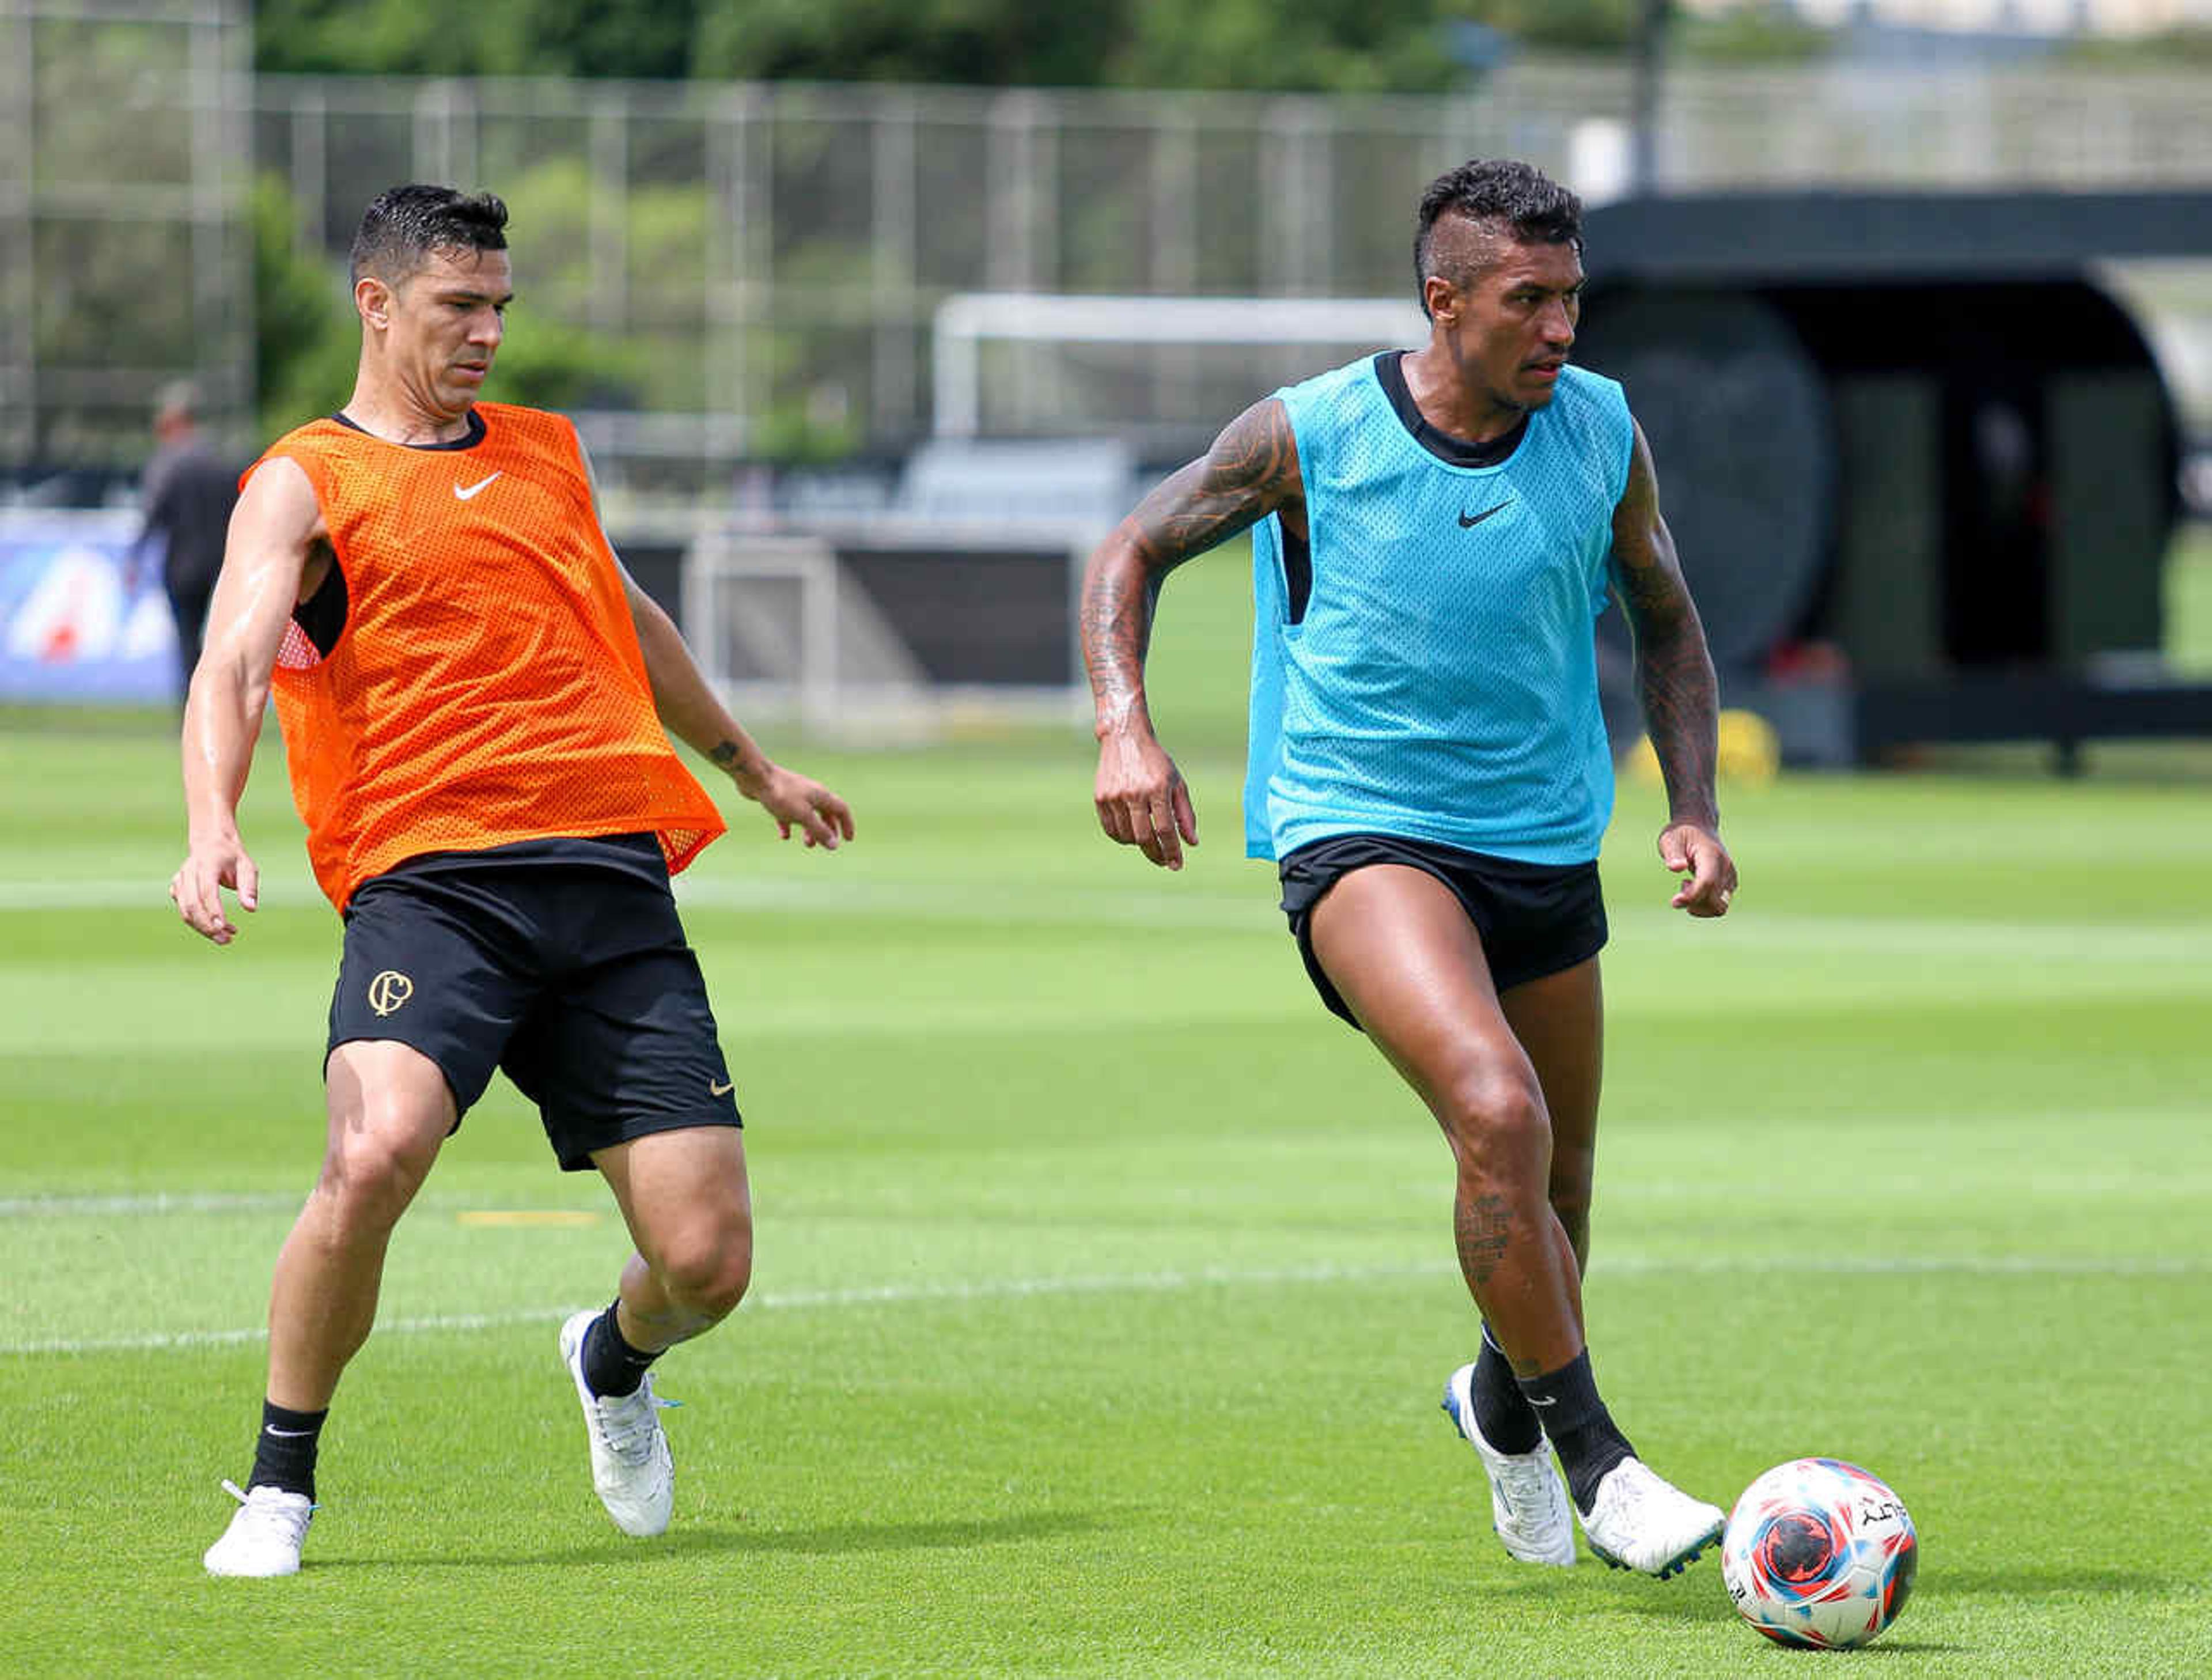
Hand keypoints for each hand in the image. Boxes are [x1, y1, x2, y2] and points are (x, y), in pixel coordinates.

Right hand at [171, 832, 259, 944]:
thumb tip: (251, 908)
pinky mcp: (177, 888)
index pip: (207, 891)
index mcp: (207, 863)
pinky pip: (184, 910)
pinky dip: (198, 922)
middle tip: (226, 940)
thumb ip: (249, 887)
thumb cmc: (232, 857)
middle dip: (207, 926)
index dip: (214, 911)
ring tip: (226, 938)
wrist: (210, 842)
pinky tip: (217, 926)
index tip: (224, 928)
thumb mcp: (247, 866)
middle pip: (192, 904)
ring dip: (203, 928)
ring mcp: (180, 880)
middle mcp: (189, 872)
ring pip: (185, 910)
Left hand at [743, 764, 853, 849]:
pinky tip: (784, 835)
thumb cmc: (781, 795)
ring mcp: (795, 794)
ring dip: (810, 830)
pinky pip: (789, 813)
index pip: (841, 809)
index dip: (847, 825)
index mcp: (821, 795)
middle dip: (828, 829)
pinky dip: (790, 825)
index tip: (847, 840)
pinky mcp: (780, 796)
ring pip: (808, 814)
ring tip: (808, 844)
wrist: (755, 777)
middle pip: (826, 812)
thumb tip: (834, 845)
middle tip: (827, 844)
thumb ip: (819, 830)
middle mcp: (811, 793)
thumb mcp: (803, 816)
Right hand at [1095, 728, 1197, 869]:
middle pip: (1144, 838)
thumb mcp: (1177, 783)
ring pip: (1127, 836)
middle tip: (1164, 862)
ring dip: (1140, 845)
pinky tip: (1132, 835)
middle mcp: (1135, 793)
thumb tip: (1192, 843)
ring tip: (1149, 840)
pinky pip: (1111, 829)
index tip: (1177, 865)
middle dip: (1156, 855)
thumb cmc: (1156, 762)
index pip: (1165, 830)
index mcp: (1157, 788)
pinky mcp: (1100, 797)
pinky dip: (1122, 837)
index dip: (1172, 851)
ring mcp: (1115, 796)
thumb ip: (1185, 814)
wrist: (1125, 737)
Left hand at [1659, 822, 1734, 916]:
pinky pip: (1719, 906)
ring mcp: (1730, 877)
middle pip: (1715, 901)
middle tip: (1682, 886)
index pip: (1707, 882)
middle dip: (1694, 903)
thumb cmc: (1682, 833)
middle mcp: (1726, 868)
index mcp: (1712, 855)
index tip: (1674, 901)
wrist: (1699, 826)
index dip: (1691, 896)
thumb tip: (1676, 868)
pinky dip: (1704, 904)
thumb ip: (1673, 854)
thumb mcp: (1670, 839)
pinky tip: (1693, 886)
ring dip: (1700, 906)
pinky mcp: (1730, 884)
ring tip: (1687, 885)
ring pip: (1719, 908)